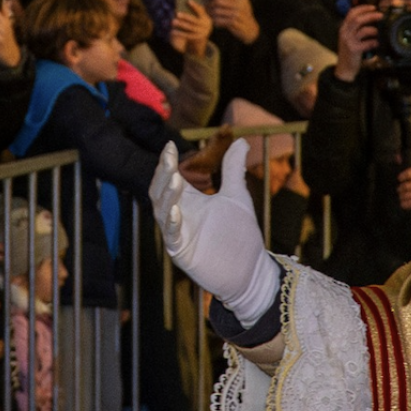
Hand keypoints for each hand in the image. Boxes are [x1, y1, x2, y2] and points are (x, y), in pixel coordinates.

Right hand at [151, 139, 277, 321]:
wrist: (250, 270)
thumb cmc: (240, 235)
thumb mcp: (237, 196)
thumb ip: (233, 170)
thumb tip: (241, 140)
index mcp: (189, 201)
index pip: (170, 178)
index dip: (167, 163)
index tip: (169, 146)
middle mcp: (179, 215)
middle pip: (160, 192)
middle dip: (162, 175)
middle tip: (167, 158)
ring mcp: (179, 235)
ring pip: (161, 212)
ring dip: (166, 195)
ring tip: (174, 179)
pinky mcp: (182, 253)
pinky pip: (171, 237)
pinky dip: (171, 224)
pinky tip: (175, 211)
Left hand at [168, 0, 212, 58]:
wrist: (203, 35)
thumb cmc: (198, 21)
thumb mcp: (199, 16)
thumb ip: (194, 11)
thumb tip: (182, 4)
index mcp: (206, 18)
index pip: (201, 11)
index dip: (195, 6)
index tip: (188, 0)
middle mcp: (205, 26)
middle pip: (194, 20)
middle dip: (186, 16)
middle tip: (177, 14)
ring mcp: (201, 33)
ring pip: (190, 28)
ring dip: (181, 25)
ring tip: (173, 21)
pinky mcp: (196, 38)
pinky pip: (187, 35)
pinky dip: (180, 33)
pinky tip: (173, 31)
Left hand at [205, 0, 259, 43]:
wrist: (250, 29)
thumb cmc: (246, 14)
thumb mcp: (246, 2)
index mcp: (239, 0)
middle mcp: (237, 6)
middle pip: (218, 2)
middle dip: (210, 3)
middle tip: (205, 4)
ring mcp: (235, 15)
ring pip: (217, 12)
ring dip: (211, 13)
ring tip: (209, 13)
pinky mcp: (233, 24)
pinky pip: (219, 21)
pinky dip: (215, 21)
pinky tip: (215, 20)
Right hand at [335, 4, 382, 82]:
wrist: (344, 68)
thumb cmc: (350, 52)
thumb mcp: (350, 38)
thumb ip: (357, 29)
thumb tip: (373, 20)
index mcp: (344, 28)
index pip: (352, 13)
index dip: (363, 8)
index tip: (374, 7)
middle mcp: (344, 33)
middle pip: (357, 19)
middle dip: (370, 15)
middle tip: (380, 15)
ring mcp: (349, 41)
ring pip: (363, 30)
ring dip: (373, 29)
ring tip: (379, 31)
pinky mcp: (354, 50)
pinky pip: (367, 43)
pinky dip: (374, 42)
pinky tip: (377, 43)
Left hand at [397, 167, 410, 214]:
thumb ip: (410, 169)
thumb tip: (397, 157)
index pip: (410, 173)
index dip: (402, 176)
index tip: (399, 179)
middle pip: (407, 186)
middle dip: (400, 189)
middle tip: (399, 190)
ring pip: (407, 195)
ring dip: (402, 197)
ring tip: (401, 197)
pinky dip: (405, 204)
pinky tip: (403, 204)